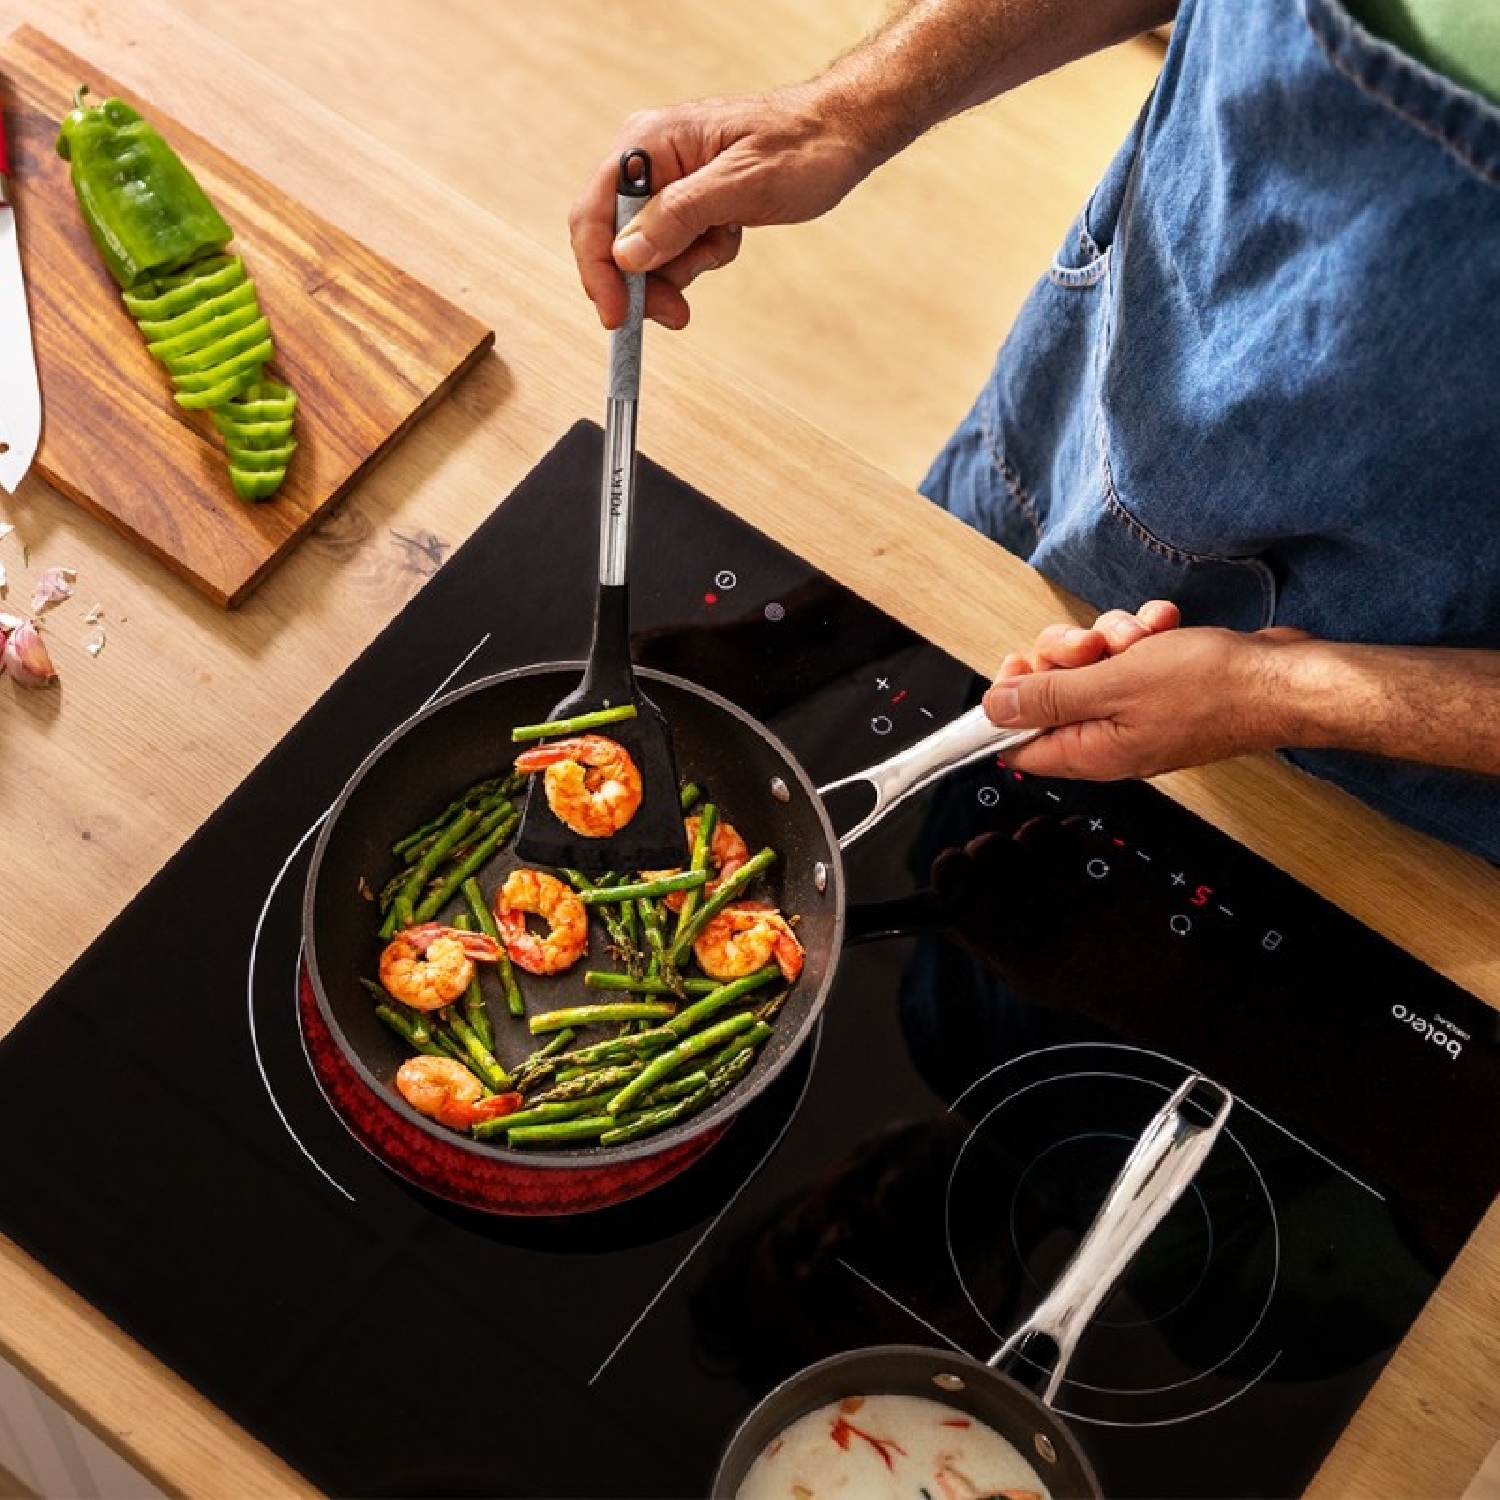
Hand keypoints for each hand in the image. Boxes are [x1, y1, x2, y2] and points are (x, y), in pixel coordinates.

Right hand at [569, 84, 876, 329]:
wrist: (841, 135)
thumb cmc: (801, 147)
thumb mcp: (742, 184)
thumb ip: (680, 217)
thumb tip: (626, 255)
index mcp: (648, 143)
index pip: (595, 214)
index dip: (599, 270)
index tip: (618, 317)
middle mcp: (648, 160)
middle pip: (615, 241)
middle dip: (645, 281)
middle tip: (678, 314)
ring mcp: (666, 181)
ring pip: (646, 252)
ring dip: (684, 266)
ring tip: (725, 243)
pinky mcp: (687, 201)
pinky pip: (674, 248)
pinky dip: (702, 256)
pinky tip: (731, 234)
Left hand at [984, 601, 1308, 778]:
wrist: (1285, 679)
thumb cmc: (1213, 689)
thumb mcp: (1113, 686)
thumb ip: (1048, 698)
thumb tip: (994, 709)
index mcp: (1090, 752)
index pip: (1017, 744)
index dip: (1009, 702)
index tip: (1021, 666)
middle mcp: (1108, 737)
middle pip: (1051, 693)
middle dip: (1066, 654)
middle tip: (1092, 645)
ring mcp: (1136, 711)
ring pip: (1092, 664)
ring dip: (1111, 636)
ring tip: (1143, 633)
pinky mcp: (1162, 687)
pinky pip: (1130, 655)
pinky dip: (1144, 633)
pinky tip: (1165, 625)